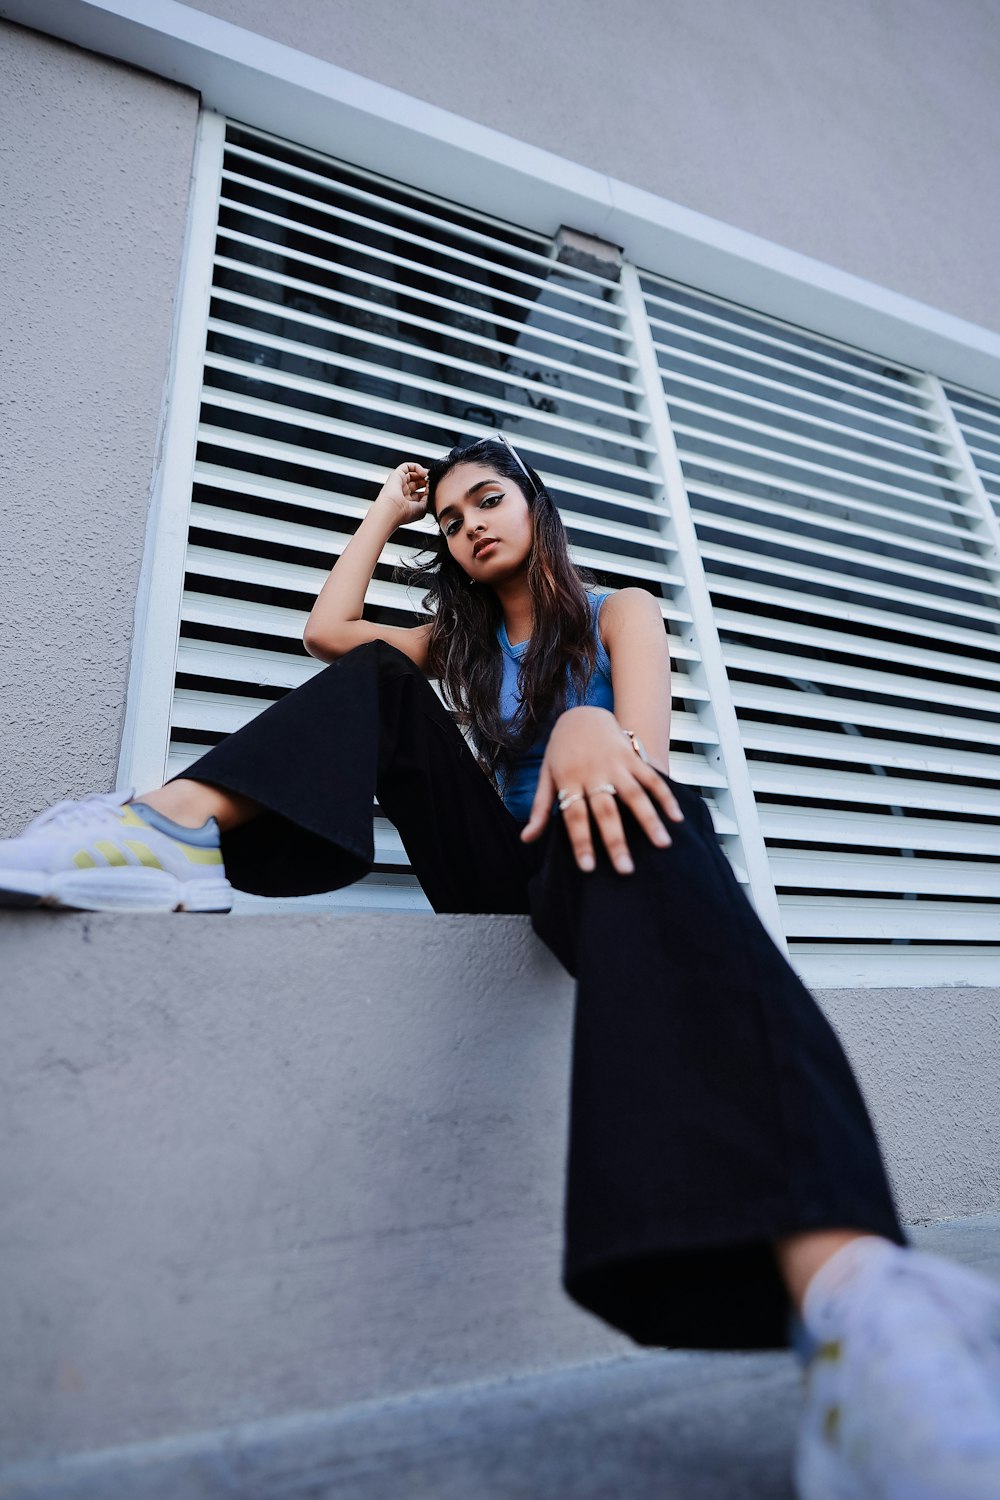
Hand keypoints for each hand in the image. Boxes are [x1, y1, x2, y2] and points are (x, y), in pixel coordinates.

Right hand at [374, 462, 429, 526]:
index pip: (420, 493)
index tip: (435, 489)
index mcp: (408, 503)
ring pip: (412, 474)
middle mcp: (403, 493)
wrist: (393, 510)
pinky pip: (406, 466)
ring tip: (428, 477)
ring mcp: (399, 484)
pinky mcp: (396, 475)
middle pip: (417, 483)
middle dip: (426, 481)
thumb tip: (431, 488)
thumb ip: (429, 497)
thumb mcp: (423, 508)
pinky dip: (416, 467)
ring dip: (422, 474)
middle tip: (433, 481)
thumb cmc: (406, 513)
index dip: (429, 490)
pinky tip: (423, 473)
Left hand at [520, 706, 683, 873]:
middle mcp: (593, 773)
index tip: (589, 868)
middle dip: (616, 841)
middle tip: (626, 870)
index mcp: (569, 781)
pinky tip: (676, 818)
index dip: (581, 842)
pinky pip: (652, 778)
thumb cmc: (561, 752)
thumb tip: (526, 839)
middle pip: (606, 811)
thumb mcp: (546, 777)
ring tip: (663, 845)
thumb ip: (540, 809)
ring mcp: (615, 764)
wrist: (581, 714)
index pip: (575, 817)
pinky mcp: (632, 756)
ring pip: (634, 795)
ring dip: (650, 820)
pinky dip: (665, 796)